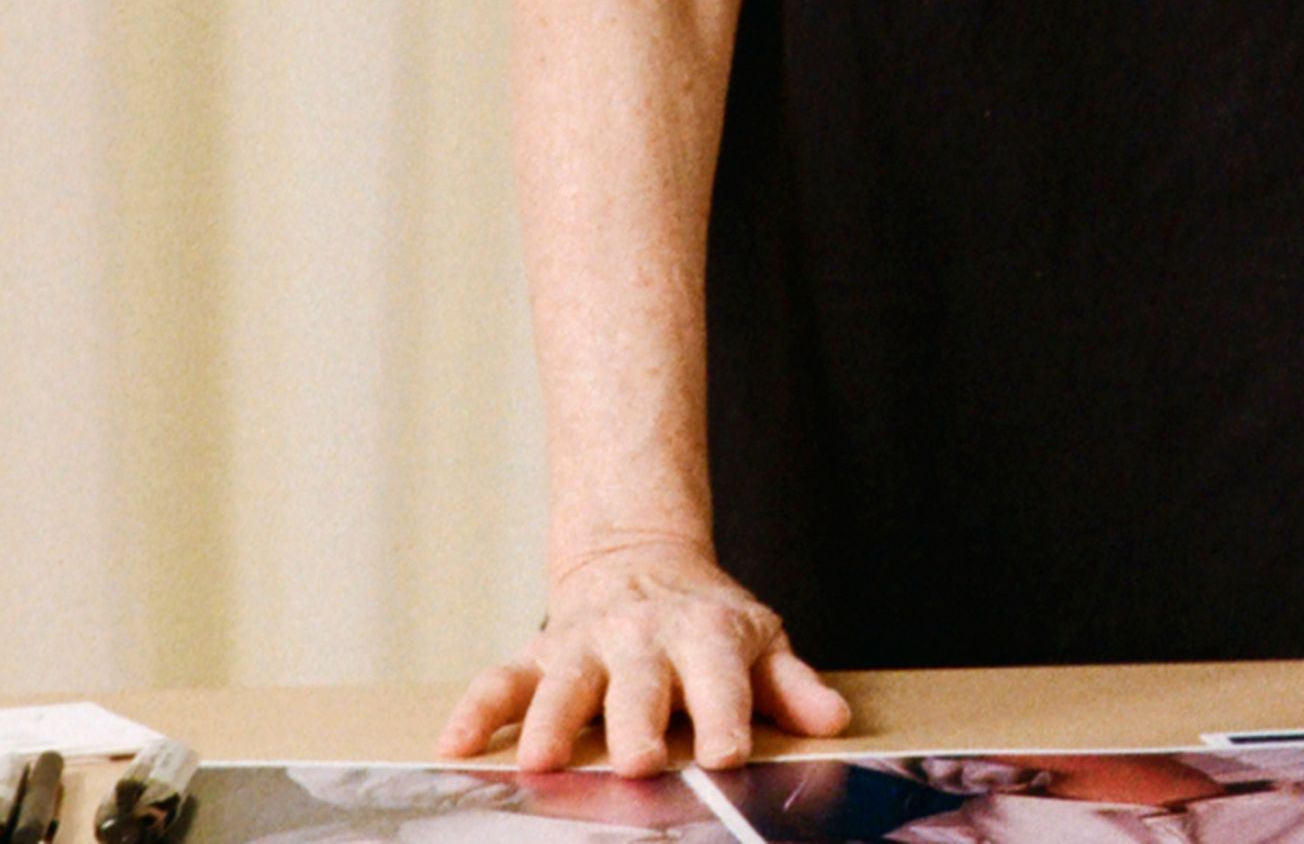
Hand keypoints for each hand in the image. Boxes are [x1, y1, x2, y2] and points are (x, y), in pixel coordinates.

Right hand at [439, 534, 851, 774]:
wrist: (638, 561)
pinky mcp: (537, 657)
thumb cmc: (706, 620)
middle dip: (636, 722)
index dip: (725, 715)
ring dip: (553, 720)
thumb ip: (790, 685)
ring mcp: (584, 647)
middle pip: (639, 687)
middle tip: (636, 760)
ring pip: (564, 684)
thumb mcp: (758, 640)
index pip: (720, 681)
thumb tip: (832, 719)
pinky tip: (454, 744)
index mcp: (704, 637)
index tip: (728, 752)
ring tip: (541, 759)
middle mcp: (641, 641)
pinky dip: (475, 710)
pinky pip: (500, 681)